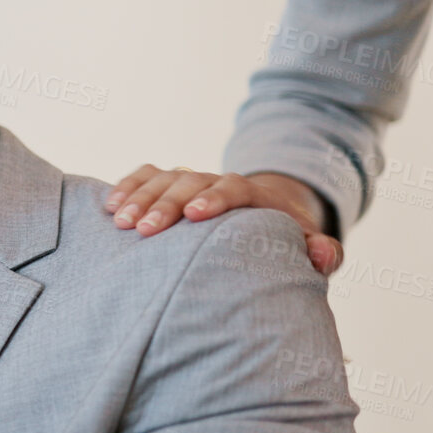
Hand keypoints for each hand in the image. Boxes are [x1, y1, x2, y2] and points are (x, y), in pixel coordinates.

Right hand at [106, 166, 340, 272]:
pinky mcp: (168, 182)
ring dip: (138, 198)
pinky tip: (109, 206)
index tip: (194, 216)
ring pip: (162, 178)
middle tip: (144, 231)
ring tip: (120, 223)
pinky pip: (144, 175)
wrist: (263, 211)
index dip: (213, 199)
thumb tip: (323, 257)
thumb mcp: (308, 243)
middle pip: (188, 182)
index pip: (232, 187)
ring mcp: (190, 179)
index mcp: (252, 194)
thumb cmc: (282, 236)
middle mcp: (215, 180)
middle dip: (165, 205)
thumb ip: (322, 251)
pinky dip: (126, 187)